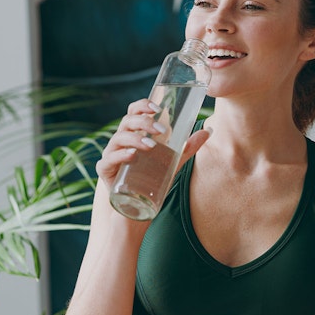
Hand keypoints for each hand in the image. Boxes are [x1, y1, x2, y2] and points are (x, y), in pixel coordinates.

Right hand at [95, 99, 210, 188]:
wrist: (136, 208)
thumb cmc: (151, 180)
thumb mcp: (172, 162)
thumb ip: (187, 147)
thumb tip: (208, 131)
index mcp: (134, 133)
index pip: (134, 111)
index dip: (143, 105)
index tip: (158, 109)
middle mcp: (120, 141)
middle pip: (127, 122)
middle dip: (144, 122)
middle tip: (162, 131)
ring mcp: (111, 155)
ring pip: (118, 138)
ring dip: (135, 138)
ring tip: (151, 145)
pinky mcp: (105, 171)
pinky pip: (108, 159)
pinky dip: (120, 155)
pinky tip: (132, 155)